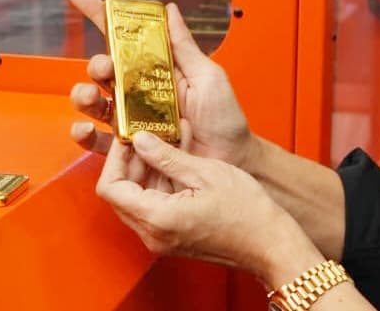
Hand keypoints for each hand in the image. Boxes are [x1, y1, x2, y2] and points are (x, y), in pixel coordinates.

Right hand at [67, 0, 257, 169]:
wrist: (232, 161)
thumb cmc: (225, 121)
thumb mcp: (209, 77)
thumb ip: (185, 47)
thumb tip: (169, 11)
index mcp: (156, 70)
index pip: (125, 38)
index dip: (101, 16)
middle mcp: (140, 92)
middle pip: (104, 70)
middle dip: (96, 64)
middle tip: (105, 67)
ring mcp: (132, 121)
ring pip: (95, 103)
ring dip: (83, 95)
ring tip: (89, 96)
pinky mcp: (130, 149)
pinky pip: (99, 142)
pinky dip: (84, 135)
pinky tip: (84, 129)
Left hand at [98, 131, 324, 285]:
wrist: (269, 244)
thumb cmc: (247, 212)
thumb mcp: (205, 172)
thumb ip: (166, 156)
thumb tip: (139, 140)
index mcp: (157, 218)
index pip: (110, 187)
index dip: (115, 158)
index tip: (129, 137)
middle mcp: (153, 234)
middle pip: (119, 194)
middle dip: (129, 162)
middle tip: (147, 137)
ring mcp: (162, 239)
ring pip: (135, 200)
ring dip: (146, 171)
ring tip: (168, 143)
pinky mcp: (172, 237)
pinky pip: (152, 208)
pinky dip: (158, 184)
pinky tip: (178, 162)